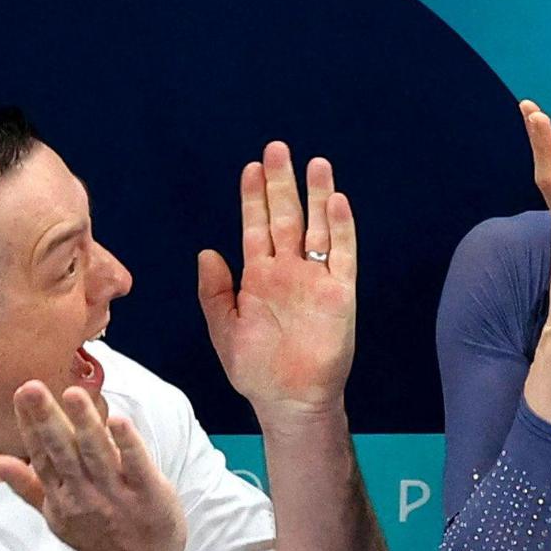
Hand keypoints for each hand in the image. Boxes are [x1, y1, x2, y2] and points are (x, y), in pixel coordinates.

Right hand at [0, 382, 185, 550]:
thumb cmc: (94, 534)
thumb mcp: (55, 513)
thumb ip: (25, 484)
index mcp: (60, 495)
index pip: (41, 455)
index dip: (30, 425)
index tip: (21, 394)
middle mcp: (84, 494)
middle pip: (63, 452)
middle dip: (47, 420)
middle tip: (31, 387)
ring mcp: (117, 495)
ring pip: (97, 454)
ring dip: (84, 424)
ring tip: (72, 394)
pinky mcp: (149, 493)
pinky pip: (137, 466)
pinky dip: (128, 444)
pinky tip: (118, 420)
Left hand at [198, 142, 356, 416]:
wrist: (289, 401)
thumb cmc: (256, 371)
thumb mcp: (224, 331)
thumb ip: (214, 292)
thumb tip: (207, 252)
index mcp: (258, 277)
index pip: (256, 227)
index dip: (254, 198)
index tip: (251, 168)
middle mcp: (288, 272)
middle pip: (286, 217)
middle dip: (282, 184)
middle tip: (278, 149)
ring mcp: (315, 280)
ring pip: (317, 228)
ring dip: (317, 197)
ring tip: (316, 164)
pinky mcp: (340, 294)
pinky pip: (343, 255)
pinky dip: (341, 229)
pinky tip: (338, 203)